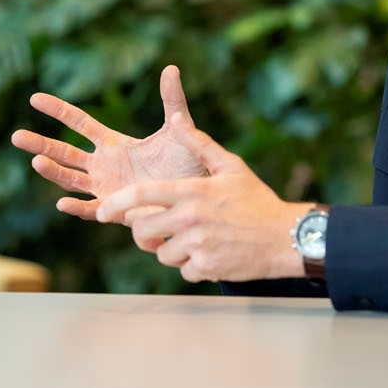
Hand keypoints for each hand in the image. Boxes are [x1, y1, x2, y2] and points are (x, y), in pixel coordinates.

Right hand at [10, 65, 207, 222]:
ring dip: (53, 172)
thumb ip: (172, 100)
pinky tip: (61, 204)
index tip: (34, 98)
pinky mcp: (117, 211)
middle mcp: (104, 166)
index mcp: (113, 144)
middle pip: (65, 152)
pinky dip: (77, 209)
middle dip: (40, 144)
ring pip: (71, 179)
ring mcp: (106, 188)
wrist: (198, 199)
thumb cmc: (187, 165)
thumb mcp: (179, 129)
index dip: (58, 110)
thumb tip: (171, 67)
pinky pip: (92, 210)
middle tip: (15, 136)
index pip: (79, 123)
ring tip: (35, 162)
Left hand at [96, 115, 308, 282]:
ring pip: (162, 252)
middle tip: (156, 230)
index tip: (103, 211)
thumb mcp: (230, 166)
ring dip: (171, 250)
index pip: (142, 195)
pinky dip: (192, 266)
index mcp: (191, 191)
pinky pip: (183, 270)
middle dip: (143, 231)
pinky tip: (210, 254)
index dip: (116, 204)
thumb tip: (177, 118)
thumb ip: (199, 143)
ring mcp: (198, 244)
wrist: (285, 236)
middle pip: (142, 229)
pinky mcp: (207, 267)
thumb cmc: (257, 200)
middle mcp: (190, 218)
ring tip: (194, 240)